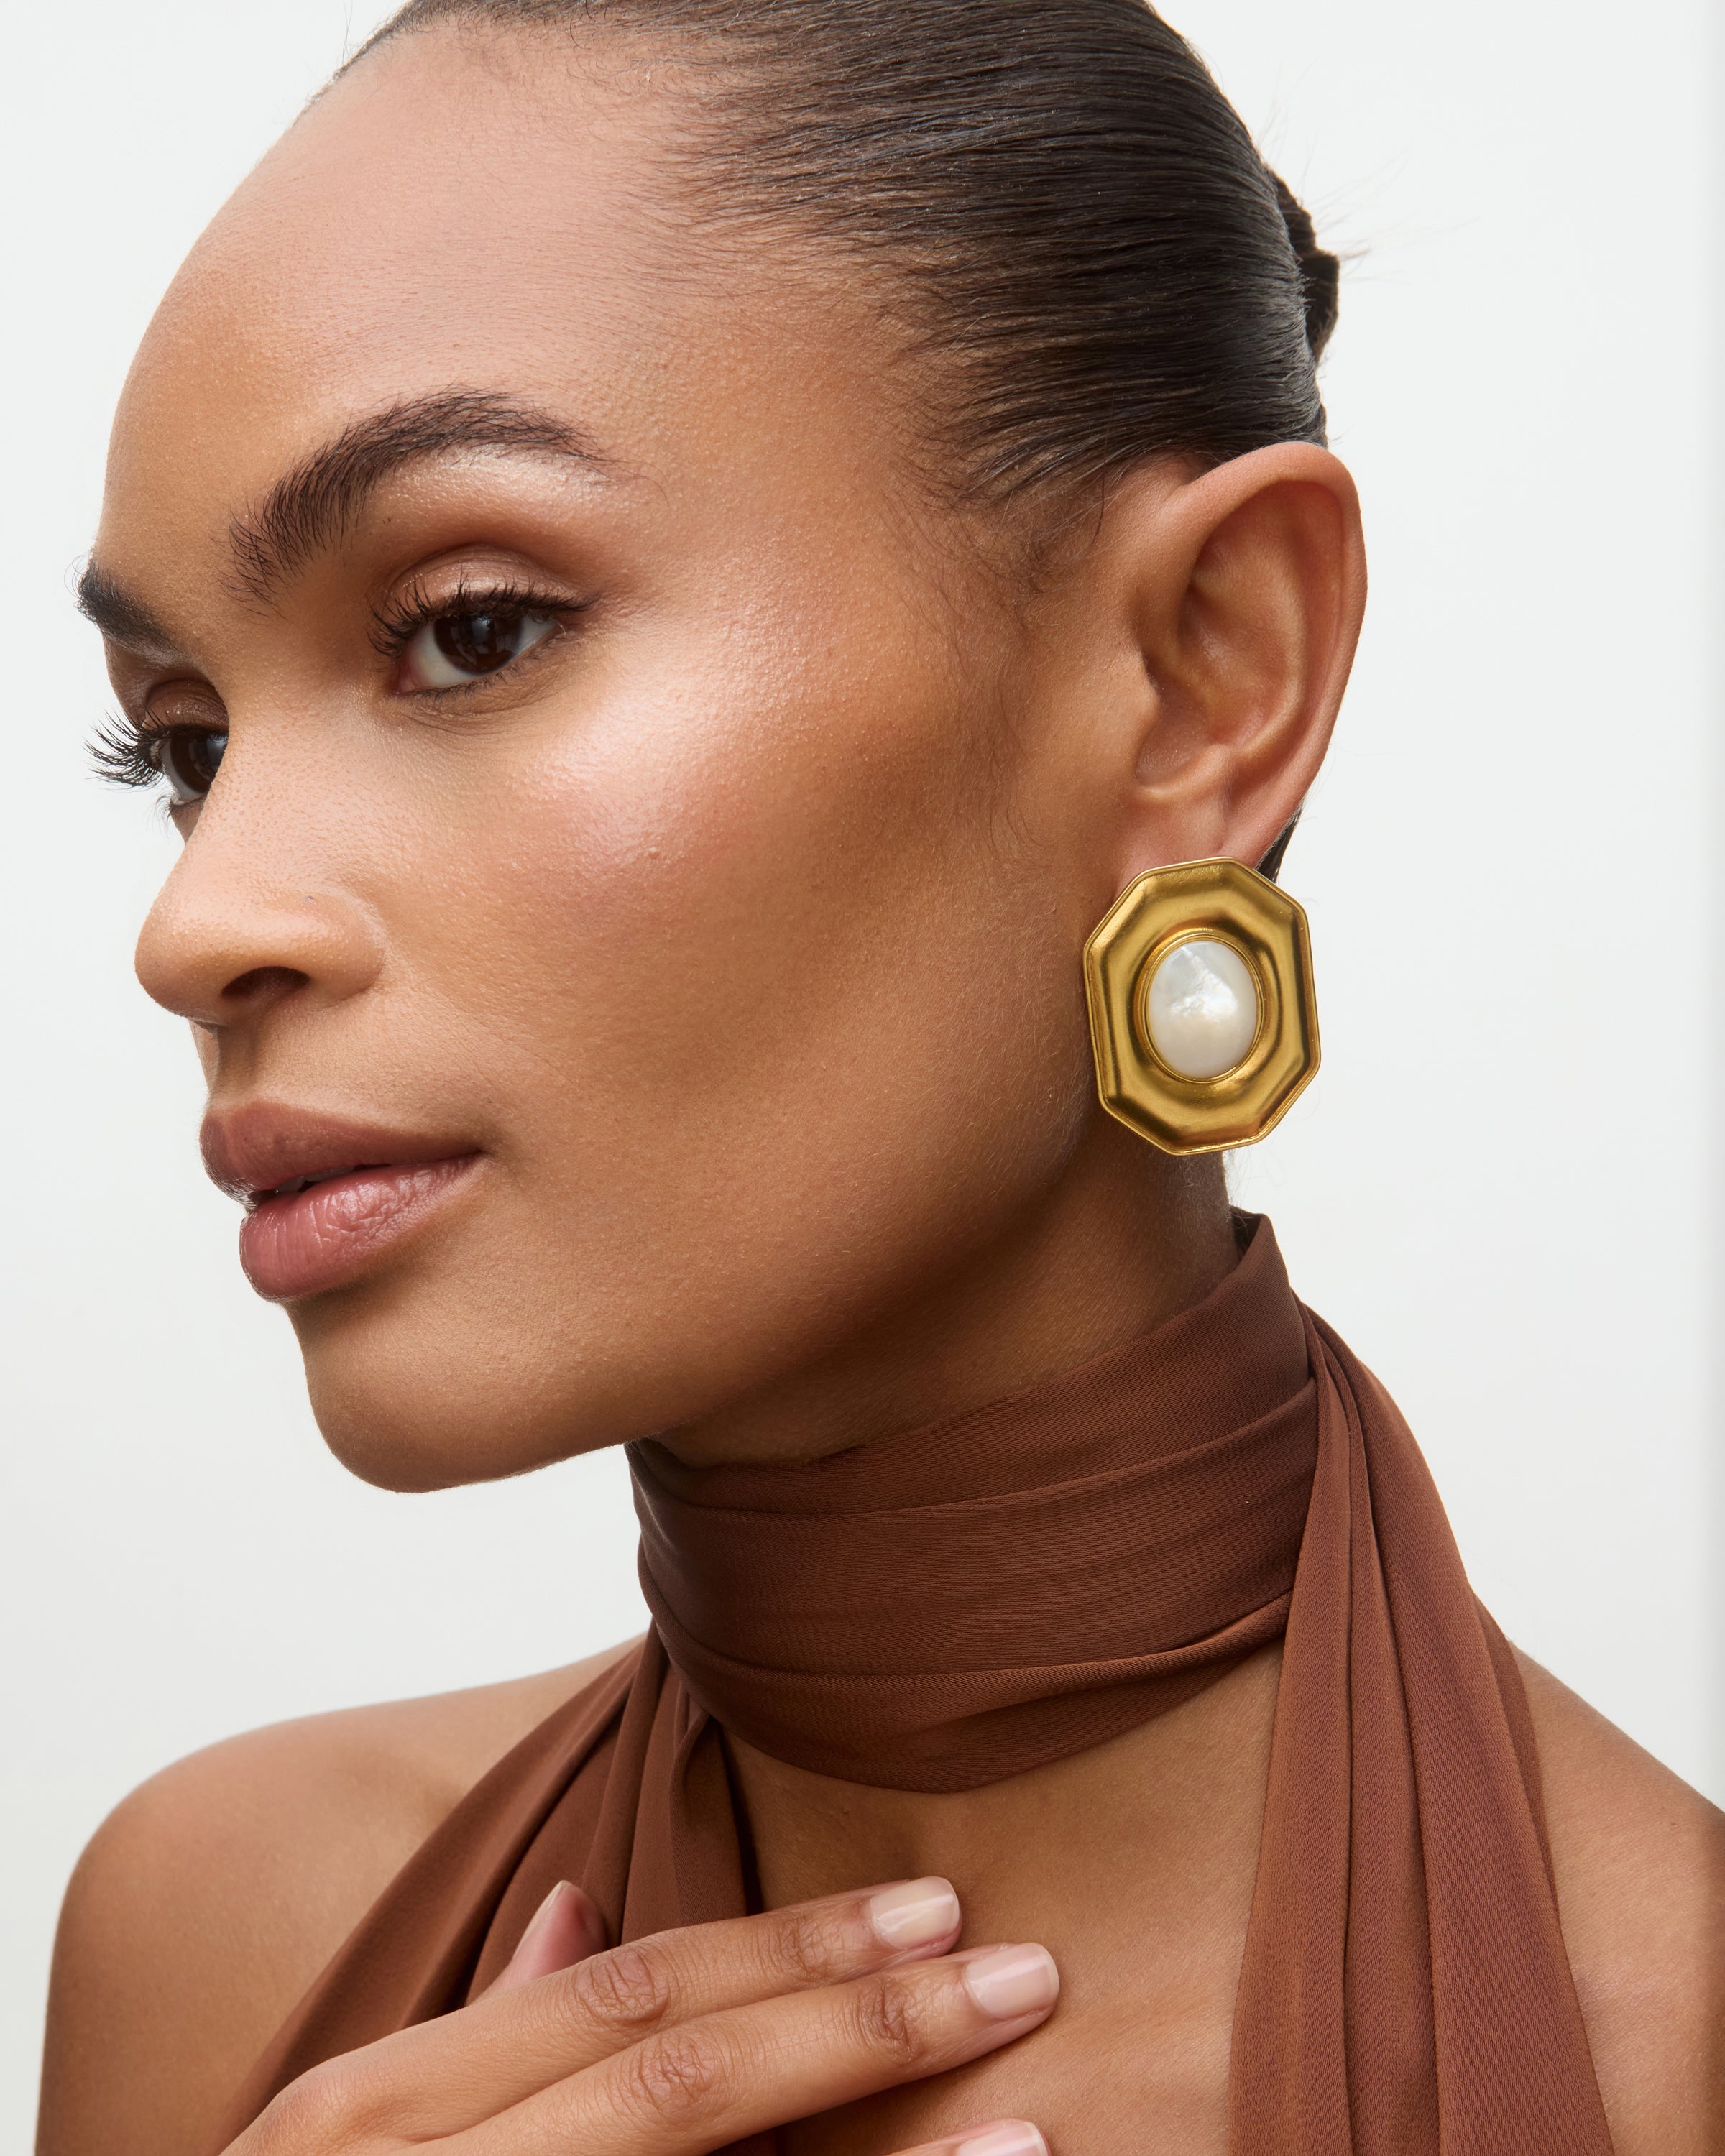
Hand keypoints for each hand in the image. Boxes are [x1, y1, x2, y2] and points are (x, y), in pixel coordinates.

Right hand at [228, 1876, 1055, 2155]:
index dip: (792, 1946)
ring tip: (1033, 2129)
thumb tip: (579, 1903)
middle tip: (1028, 1973)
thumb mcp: (350, 2143)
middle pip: (687, 2081)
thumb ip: (479, 2040)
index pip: (631, 1995)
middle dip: (865, 2024)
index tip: (933, 1909)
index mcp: (376, 2112)